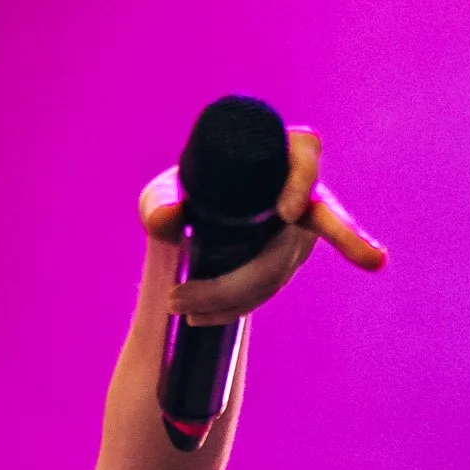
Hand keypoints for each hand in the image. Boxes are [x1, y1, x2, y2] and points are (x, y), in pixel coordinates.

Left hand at [141, 124, 386, 326]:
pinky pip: (269, 286)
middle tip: (180, 297)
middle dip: (240, 277)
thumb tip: (166, 217)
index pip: (307, 153)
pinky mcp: (292, 258)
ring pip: (277, 269)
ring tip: (177, 307)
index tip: (287, 212)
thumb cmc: (190, 185)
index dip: (303, 182)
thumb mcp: (168, 188)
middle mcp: (303, 188)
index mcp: (282, 152)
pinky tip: (201, 318)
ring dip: (229, 298)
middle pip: (280, 243)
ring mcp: (305, 228)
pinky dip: (234, 305)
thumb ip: (162, 199)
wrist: (196, 207)